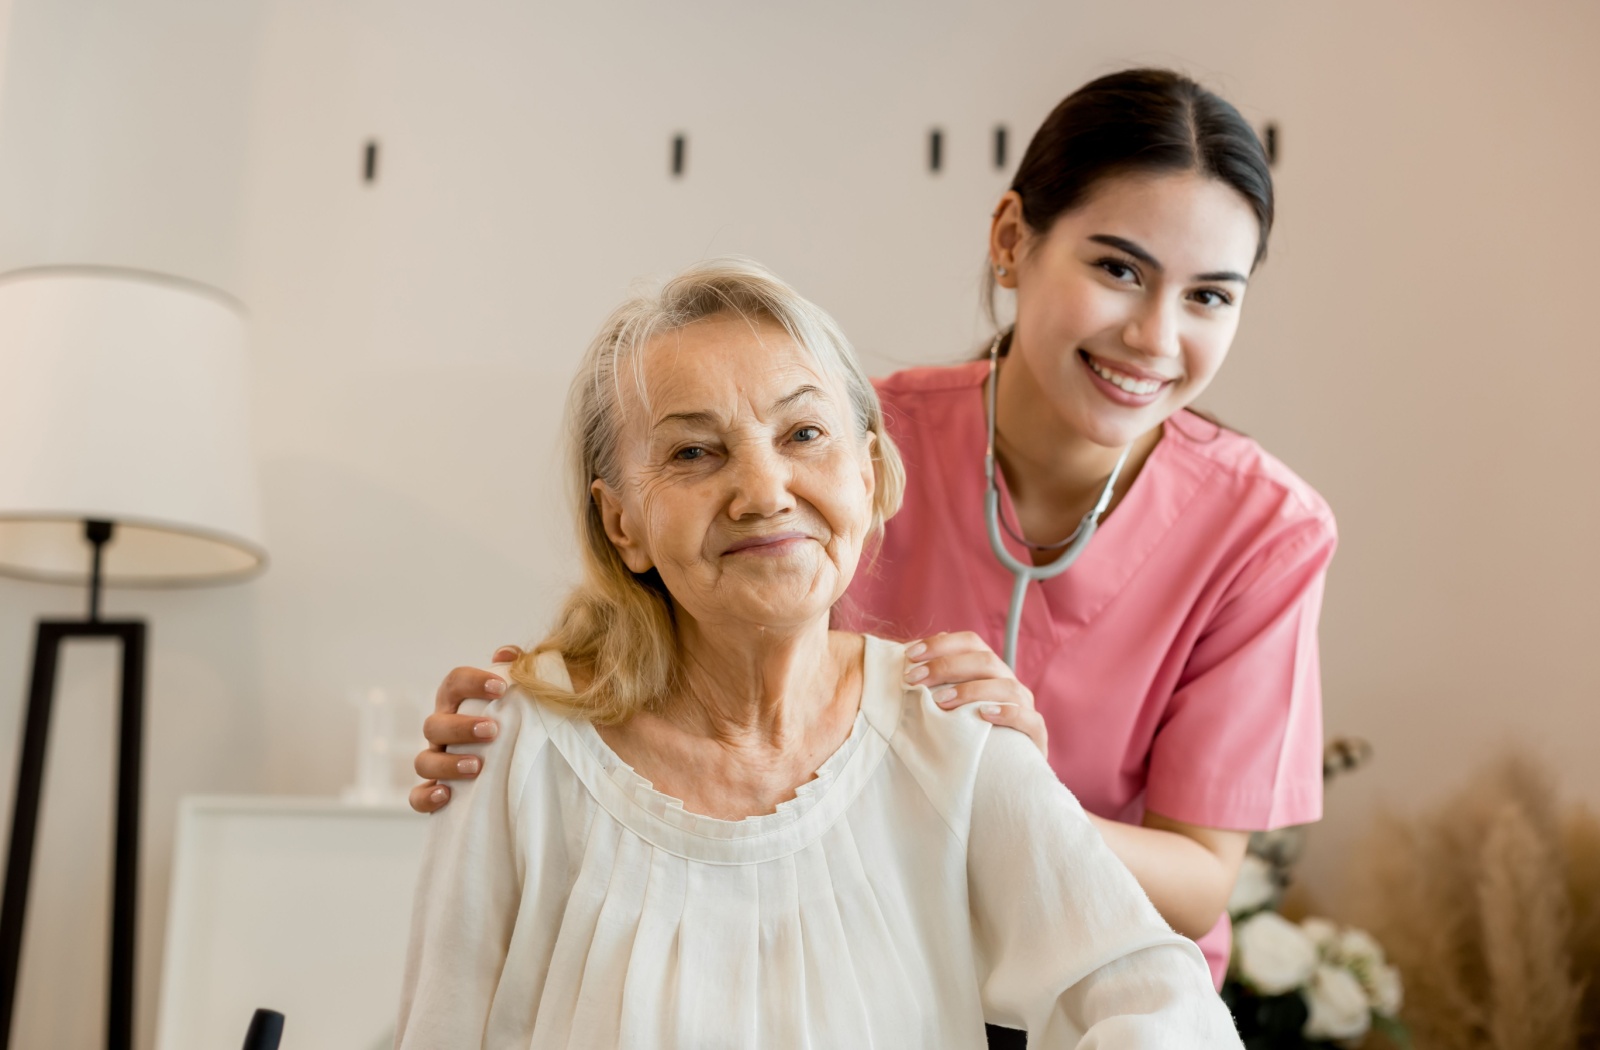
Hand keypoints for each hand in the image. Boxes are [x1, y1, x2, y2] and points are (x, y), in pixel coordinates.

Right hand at [408, 645, 521, 812]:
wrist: (513, 769)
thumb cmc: (513, 722)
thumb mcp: (518, 696)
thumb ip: (516, 669)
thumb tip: (505, 654)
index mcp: (458, 704)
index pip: (454, 683)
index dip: (473, 682)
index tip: (501, 687)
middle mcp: (442, 731)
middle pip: (434, 724)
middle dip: (461, 727)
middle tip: (492, 731)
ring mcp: (436, 762)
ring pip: (423, 761)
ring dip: (448, 763)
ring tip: (476, 766)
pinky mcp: (434, 793)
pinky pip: (417, 797)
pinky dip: (427, 797)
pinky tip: (446, 795)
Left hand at [903, 632, 1045, 755]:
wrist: (996, 773)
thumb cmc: (965, 733)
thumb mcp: (948, 704)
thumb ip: (935, 682)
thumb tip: (910, 659)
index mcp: (989, 670)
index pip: (970, 642)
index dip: (940, 645)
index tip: (909, 655)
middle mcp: (1008, 682)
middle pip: (985, 660)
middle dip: (946, 666)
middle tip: (915, 679)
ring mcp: (1024, 707)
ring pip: (1006, 687)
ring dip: (971, 690)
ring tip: (940, 701)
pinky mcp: (1035, 735)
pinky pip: (1028, 719)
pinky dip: (1008, 713)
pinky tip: (984, 715)